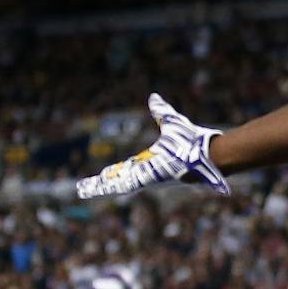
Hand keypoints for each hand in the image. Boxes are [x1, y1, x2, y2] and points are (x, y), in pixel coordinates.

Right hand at [77, 94, 229, 199]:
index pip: (127, 168)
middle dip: (101, 183)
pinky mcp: (147, 178)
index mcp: (150, 161)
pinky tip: (94, 189)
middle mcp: (146, 171)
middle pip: (118, 177)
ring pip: (118, 183)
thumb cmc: (191, 140)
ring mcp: (146, 176)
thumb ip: (160, 111)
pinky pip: (125, 184)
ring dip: (100, 186)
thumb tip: (154, 98)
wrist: (205, 152)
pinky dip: (109, 185)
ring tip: (82, 190)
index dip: (114, 171)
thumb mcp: (170, 121)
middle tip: (83, 188)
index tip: (103, 174)